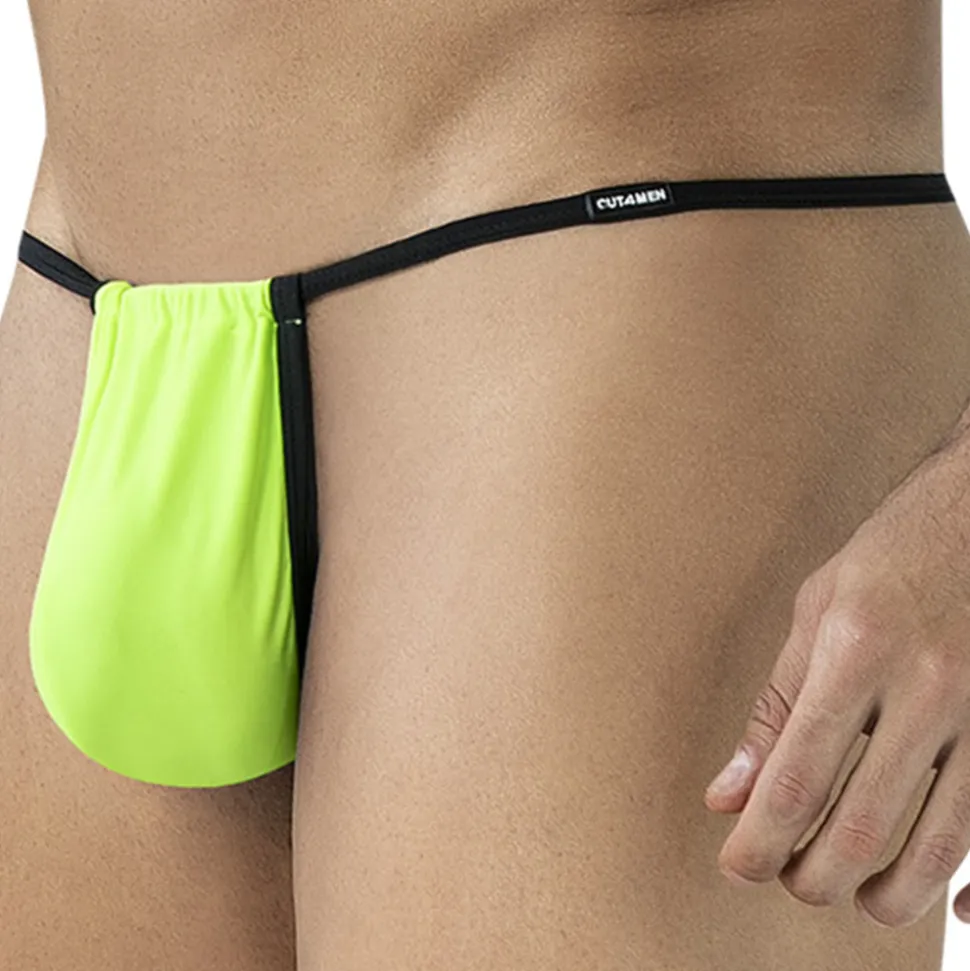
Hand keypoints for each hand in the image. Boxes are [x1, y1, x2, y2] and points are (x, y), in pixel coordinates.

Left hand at [704, 432, 969, 927]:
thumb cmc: (889, 559)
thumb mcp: (816, 613)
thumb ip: (775, 709)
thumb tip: (728, 795)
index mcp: (856, 649)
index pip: (798, 774)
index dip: (761, 838)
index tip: (737, 864)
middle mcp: (925, 686)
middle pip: (864, 824)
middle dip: (815, 876)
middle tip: (791, 879)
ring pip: (938, 843)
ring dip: (888, 894)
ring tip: (852, 895)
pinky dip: (969, 882)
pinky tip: (946, 902)